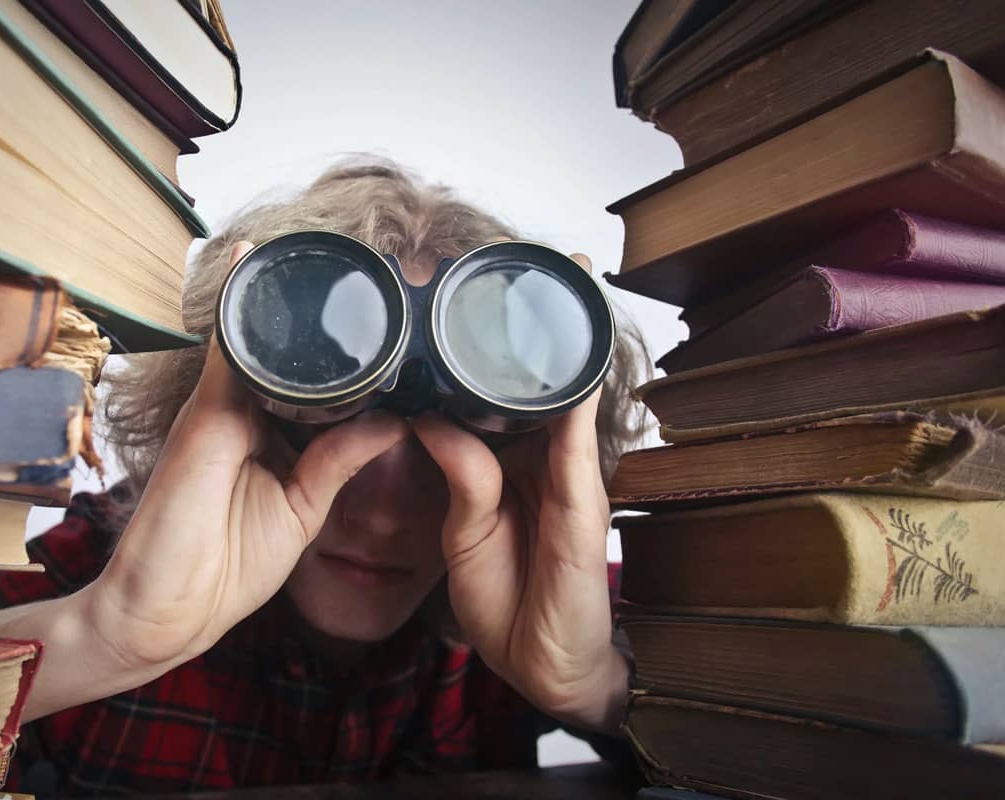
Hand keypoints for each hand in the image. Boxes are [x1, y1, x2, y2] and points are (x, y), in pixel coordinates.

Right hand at [81, 242, 408, 673]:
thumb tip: (394, 420)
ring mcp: (220, 407)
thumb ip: (338, 461)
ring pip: (257, 338)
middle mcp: (242, 411)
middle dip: (320, 315)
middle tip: (373, 272)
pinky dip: (240, 308)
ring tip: (332, 251)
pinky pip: (226, 349)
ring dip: (286, 299)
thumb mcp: (301, 510)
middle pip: (286, 351)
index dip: (345, 354)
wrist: (164, 610)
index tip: (389, 320)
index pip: (311, 380)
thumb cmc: (225, 568)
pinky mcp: (205, 413)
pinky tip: (257, 262)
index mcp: (268, 435)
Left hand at [411, 253, 629, 732]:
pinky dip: (577, 401)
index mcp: (511, 459)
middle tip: (532, 259)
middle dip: (537, 322)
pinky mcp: (582, 504)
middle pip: (540, 379)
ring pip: (567, 396)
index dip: (487, 344)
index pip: (498, 389)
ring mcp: (568, 475)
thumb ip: (459, 471)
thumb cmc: (507, 596)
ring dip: (565, 342)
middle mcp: (543, 456)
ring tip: (564, 280)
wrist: (542, 662)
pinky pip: (577, 445)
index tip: (471, 290)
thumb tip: (429, 417)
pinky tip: (573, 361)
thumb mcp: (466, 528)